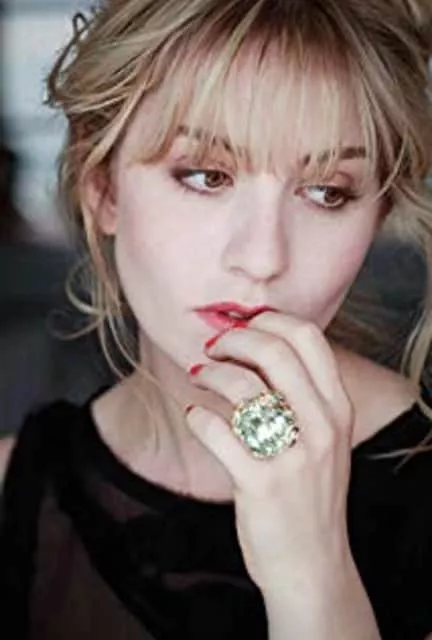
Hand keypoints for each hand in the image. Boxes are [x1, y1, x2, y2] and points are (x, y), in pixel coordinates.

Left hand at [185, 311, 354, 593]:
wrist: (311, 564)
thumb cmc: (308, 493)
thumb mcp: (324, 439)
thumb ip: (302, 395)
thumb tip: (254, 343)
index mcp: (337, 408)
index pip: (309, 338)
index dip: (269, 320)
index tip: (243, 324)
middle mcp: (321, 426)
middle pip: (275, 352)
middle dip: (235, 338)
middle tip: (213, 346)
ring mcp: (293, 456)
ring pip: (243, 386)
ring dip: (210, 372)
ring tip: (198, 375)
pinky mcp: (260, 484)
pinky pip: (217, 430)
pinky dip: (198, 415)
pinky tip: (196, 416)